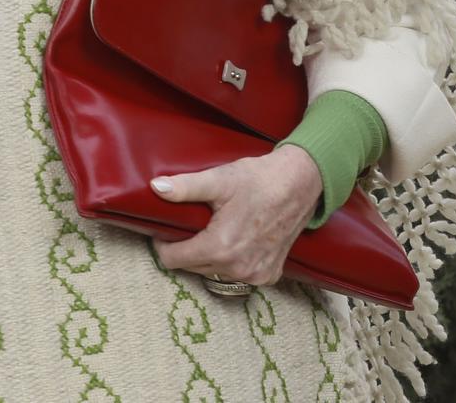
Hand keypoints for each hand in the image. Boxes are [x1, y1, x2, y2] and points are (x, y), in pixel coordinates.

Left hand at [150, 147, 323, 288]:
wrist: (300, 184)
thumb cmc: (258, 179)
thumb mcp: (218, 180)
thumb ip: (184, 187)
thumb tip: (155, 187)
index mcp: (221, 248)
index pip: (173, 260)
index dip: (163, 244)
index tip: (165, 229)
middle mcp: (238, 268)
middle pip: (192, 267)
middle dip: (184, 249)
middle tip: (188, 226)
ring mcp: (256, 275)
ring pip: (214, 273)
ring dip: (206, 257)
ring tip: (209, 232)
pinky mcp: (269, 275)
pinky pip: (237, 275)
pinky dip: (230, 262)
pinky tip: (232, 242)